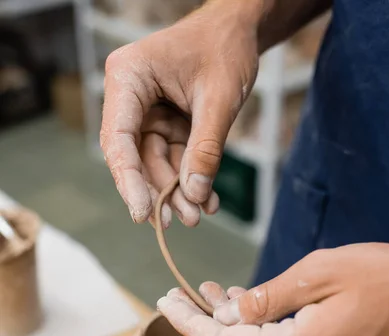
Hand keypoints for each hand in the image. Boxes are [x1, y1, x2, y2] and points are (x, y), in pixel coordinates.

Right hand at [100, 1, 262, 227]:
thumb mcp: (219, 98)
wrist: (239, 32)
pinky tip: (206, 199)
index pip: (119, 139)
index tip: (142, 213)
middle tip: (184, 220)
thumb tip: (194, 194)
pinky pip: (172, 159)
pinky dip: (189, 179)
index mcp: (128, 78)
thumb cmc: (225, 48)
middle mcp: (130, 98)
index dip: (129, 180)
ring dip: (176, 192)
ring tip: (198, 215)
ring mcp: (146, 113)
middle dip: (159, 191)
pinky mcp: (164, 124)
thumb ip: (206, 147)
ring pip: (154, 164)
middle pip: (134, 158)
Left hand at [157, 243, 388, 335]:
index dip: (188, 323)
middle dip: (201, 327)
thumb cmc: (386, 281)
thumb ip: (267, 298)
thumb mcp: (321, 274)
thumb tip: (229, 315)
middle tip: (179, 297)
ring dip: (226, 330)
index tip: (165, 303)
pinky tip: (244, 309)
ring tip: (208, 294)